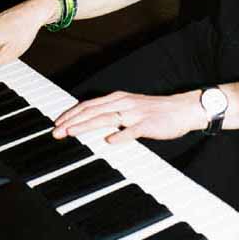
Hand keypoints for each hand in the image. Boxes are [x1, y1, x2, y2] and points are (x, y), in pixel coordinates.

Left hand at [53, 89, 205, 144]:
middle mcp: (123, 103)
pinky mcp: (148, 125)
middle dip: (72, 120)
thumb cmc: (155, 111)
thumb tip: (91, 121)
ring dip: (87, 126)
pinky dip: (120, 135)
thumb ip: (111, 113)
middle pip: (93, 111)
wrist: (182, 109)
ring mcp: (135, 113)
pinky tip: (109, 141)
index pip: (89, 105)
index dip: (72, 113)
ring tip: (71, 133)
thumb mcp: (129, 108)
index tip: (57, 123)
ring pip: (106, 118)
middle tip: (56, 131)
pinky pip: (132, 130)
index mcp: (118, 99)